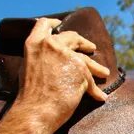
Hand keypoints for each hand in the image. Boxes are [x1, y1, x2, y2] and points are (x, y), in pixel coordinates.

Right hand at [15, 17, 110, 131]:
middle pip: (72, 37)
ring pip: (86, 60)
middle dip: (83, 42)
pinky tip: (100, 96)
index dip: (53, 23)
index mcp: (35, 43)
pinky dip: (95, 91)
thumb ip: (40, 58)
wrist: (36, 110)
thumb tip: (51, 60)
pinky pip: (91, 81)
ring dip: (96, 67)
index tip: (59, 23)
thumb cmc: (30, 96)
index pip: (44, 25)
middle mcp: (51, 44)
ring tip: (103, 72)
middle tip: (91, 48)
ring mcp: (67, 55)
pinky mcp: (81, 69)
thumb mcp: (29, 68)